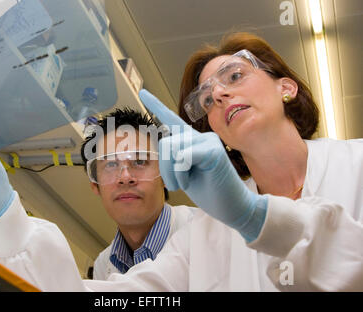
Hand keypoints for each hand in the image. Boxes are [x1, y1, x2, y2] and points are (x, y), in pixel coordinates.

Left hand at [139, 90, 267, 241]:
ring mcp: (208, 141)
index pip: (170, 119)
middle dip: (164, 168)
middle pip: (164, 142)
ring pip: (171, 149)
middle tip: (175, 184)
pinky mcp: (213, 150)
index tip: (142, 92)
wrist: (232, 207)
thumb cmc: (209, 191)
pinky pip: (183, 157)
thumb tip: (165, 147)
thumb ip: (173, 158)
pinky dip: (181, 173)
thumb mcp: (183, 173)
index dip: (155, 105)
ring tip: (185, 183)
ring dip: (173, 174)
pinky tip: (191, 180)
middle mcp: (199, 137)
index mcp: (190, 141)